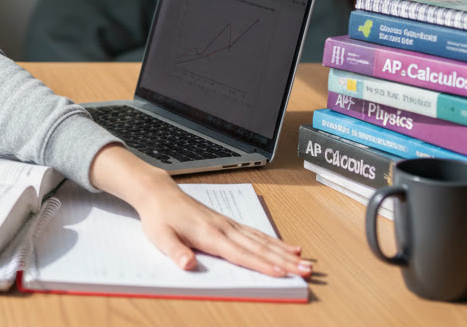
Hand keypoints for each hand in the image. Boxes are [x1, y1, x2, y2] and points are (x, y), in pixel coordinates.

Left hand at [90, 144, 312, 277]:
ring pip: (262, 240)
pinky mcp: (228, 222)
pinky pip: (256, 233)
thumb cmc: (158, 217)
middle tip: (307, 271)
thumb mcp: (160, 237)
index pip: (240, 254)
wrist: (158, 192)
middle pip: (258, 248)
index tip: (282, 273)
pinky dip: (274, 241)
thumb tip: (187, 264)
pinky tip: (289, 247)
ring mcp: (228, 224)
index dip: (261, 265)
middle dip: (284, 261)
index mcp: (208, 234)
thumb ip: (175, 251)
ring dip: (285, 252)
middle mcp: (223, 228)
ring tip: (306, 262)